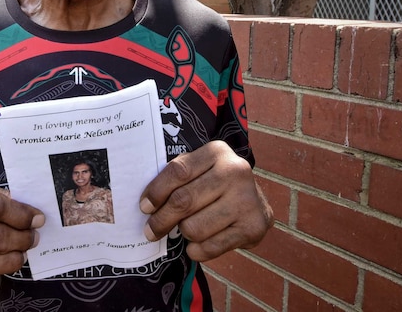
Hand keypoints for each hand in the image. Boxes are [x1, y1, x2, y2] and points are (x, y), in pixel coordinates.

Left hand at [139, 140, 271, 261]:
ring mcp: (247, 200)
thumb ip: (177, 178)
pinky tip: (196, 245)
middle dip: (161, 220)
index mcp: (217, 152)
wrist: (257, 202)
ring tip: (186, 229)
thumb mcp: (200, 169)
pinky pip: (210, 247)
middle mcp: (235, 172)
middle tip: (150, 231)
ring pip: (194, 227)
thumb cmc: (215, 185)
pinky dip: (196, 250)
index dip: (156, 191)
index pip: (177, 172)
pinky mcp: (253, 226)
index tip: (144, 207)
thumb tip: (146, 205)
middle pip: (183, 201)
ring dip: (184, 232)